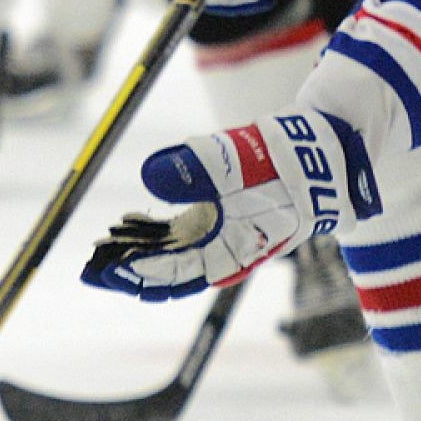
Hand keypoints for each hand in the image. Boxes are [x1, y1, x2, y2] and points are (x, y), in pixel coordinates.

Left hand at [83, 113, 378, 300]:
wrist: (330, 146)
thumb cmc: (295, 157)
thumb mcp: (248, 157)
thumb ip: (199, 162)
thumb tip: (149, 172)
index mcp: (242, 245)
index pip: (183, 271)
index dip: (144, 274)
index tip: (109, 271)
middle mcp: (233, 246)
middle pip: (174, 268)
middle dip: (133, 269)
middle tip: (90, 270)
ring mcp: (229, 232)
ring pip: (176, 252)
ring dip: (140, 253)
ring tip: (102, 250)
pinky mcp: (226, 214)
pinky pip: (184, 232)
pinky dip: (157, 233)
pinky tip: (132, 224)